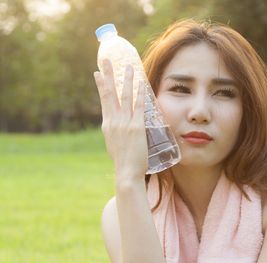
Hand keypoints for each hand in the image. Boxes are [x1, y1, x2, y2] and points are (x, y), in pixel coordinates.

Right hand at [93, 59, 147, 181]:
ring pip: (125, 97)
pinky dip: (140, 94)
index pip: (104, 101)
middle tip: (105, 60)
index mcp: (107, 125)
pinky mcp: (136, 128)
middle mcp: (113, 122)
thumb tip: (119, 127)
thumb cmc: (123, 162)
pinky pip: (139, 107)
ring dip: (126, 80)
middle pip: (109, 94)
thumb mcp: (114, 145)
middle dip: (107, 75)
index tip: (98, 73)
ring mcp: (124, 124)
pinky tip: (142, 84)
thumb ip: (116, 133)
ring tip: (128, 67)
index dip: (101, 86)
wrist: (127, 172)